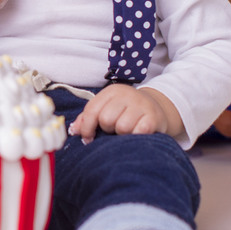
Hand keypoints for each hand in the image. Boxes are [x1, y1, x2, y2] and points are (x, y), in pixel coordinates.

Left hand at [69, 85, 184, 142]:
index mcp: (112, 91)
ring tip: (126, 130)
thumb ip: (88, 118)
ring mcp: (141, 105)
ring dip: (122, 134)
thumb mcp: (106, 108)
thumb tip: (74, 130)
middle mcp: (127, 95)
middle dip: (107, 129)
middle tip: (114, 129)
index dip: (86, 127)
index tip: (88, 138)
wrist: (156, 108)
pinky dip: (135, 137)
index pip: (92, 110)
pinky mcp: (153, 118)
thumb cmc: (125, 111)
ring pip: (122, 127)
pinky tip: (137, 134)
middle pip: (106, 119)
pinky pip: (138, 132)